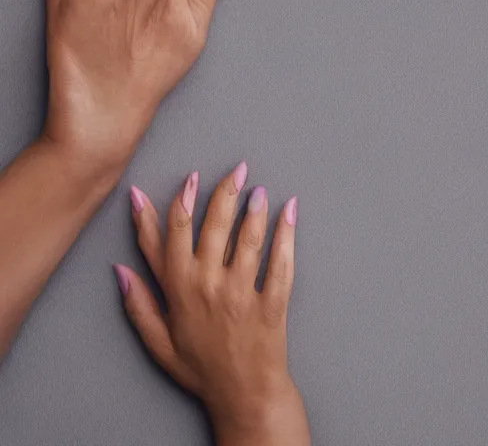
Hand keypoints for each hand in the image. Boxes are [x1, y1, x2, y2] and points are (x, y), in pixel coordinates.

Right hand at [113, 165, 309, 445]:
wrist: (244, 397)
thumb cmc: (200, 369)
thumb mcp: (158, 341)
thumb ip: (138, 303)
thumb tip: (120, 269)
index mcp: (179, 289)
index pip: (172, 234)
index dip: (177, 202)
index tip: (186, 178)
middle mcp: (209, 284)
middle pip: (214, 225)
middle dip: (223, 192)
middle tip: (236, 169)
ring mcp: (242, 292)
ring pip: (247, 238)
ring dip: (252, 208)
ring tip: (257, 187)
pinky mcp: (271, 301)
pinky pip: (280, 262)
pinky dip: (286, 234)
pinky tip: (289, 211)